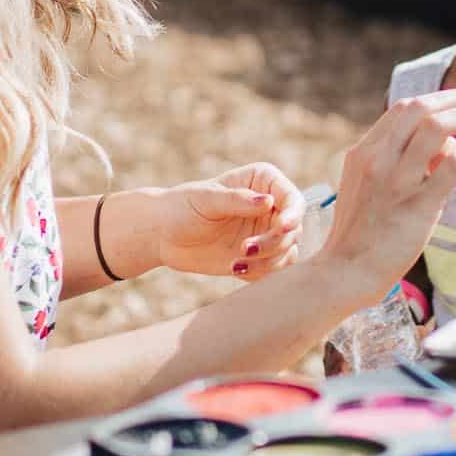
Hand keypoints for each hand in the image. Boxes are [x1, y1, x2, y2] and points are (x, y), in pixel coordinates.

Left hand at [157, 163, 304, 280]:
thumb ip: (238, 200)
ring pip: (288, 251)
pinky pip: (274, 269)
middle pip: (293, 229)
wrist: (162, 235)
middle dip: (274, 242)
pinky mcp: (259, 256)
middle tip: (244, 249)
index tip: (282, 227)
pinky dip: (261, 272)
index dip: (293, 214)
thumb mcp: (207, 199)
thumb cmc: (182, 207)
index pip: (292, 199)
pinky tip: (235, 269)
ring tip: (237, 263)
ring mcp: (266, 232)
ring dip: (268, 260)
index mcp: (263, 182)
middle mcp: (270, 207)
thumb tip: (268, 201)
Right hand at [318, 90, 455, 305]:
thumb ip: (396, 158)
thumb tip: (443, 143)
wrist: (348, 269)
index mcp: (365, 151)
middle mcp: (379, 159)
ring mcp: (398, 181)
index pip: (404, 107)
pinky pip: (455, 164)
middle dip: (455, 100)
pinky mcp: (419, 204)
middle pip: (421, 107)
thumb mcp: (367, 183)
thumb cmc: (363, 229)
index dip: (437, 101)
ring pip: (437, 127)